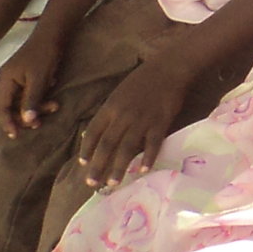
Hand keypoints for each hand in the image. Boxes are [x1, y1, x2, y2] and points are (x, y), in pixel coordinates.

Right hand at [0, 28, 63, 137]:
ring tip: (54, 106)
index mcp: (3, 82)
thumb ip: (32, 100)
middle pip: (9, 108)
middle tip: (41, 122)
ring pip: (20, 102)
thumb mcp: (39, 79)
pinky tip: (50, 93)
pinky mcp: (22, 79)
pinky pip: (26, 95)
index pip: (1, 109)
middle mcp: (3, 82)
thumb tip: (27, 122)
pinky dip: (37, 99)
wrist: (52, 35)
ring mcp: (12, 81)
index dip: (7, 123)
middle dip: (26, 116)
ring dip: (36, 107)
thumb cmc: (44, 55)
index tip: (16, 136)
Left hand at [78, 56, 190, 188]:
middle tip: (92, 183)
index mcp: (110, 107)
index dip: (86, 149)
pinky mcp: (160, 122)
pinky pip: (152, 143)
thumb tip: (93, 133)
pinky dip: (147, 157)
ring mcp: (142, 119)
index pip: (93, 132)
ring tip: (113, 183)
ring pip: (126, 148)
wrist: (169, 68)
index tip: (83, 164)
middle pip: (107, 145)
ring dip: (119, 167)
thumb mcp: (118, 94)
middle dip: (98, 166)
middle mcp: (123, 115)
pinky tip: (143, 170)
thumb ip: (108, 114)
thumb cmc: (142, 80)